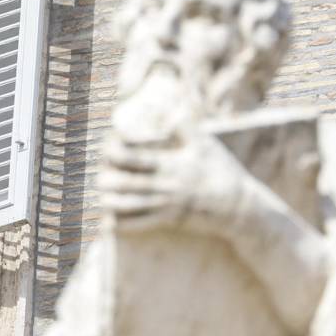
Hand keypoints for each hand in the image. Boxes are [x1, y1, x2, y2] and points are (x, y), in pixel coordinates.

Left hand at [98, 131, 248, 235]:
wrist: (238, 206)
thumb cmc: (221, 171)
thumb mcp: (206, 144)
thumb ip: (186, 127)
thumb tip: (172, 110)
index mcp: (170, 164)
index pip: (136, 156)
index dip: (118, 152)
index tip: (108, 149)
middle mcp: (165, 184)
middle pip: (128, 182)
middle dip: (109, 180)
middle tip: (98, 177)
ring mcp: (166, 204)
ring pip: (131, 205)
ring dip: (112, 202)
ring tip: (100, 198)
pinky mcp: (169, 220)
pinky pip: (141, 224)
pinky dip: (123, 224)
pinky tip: (109, 223)